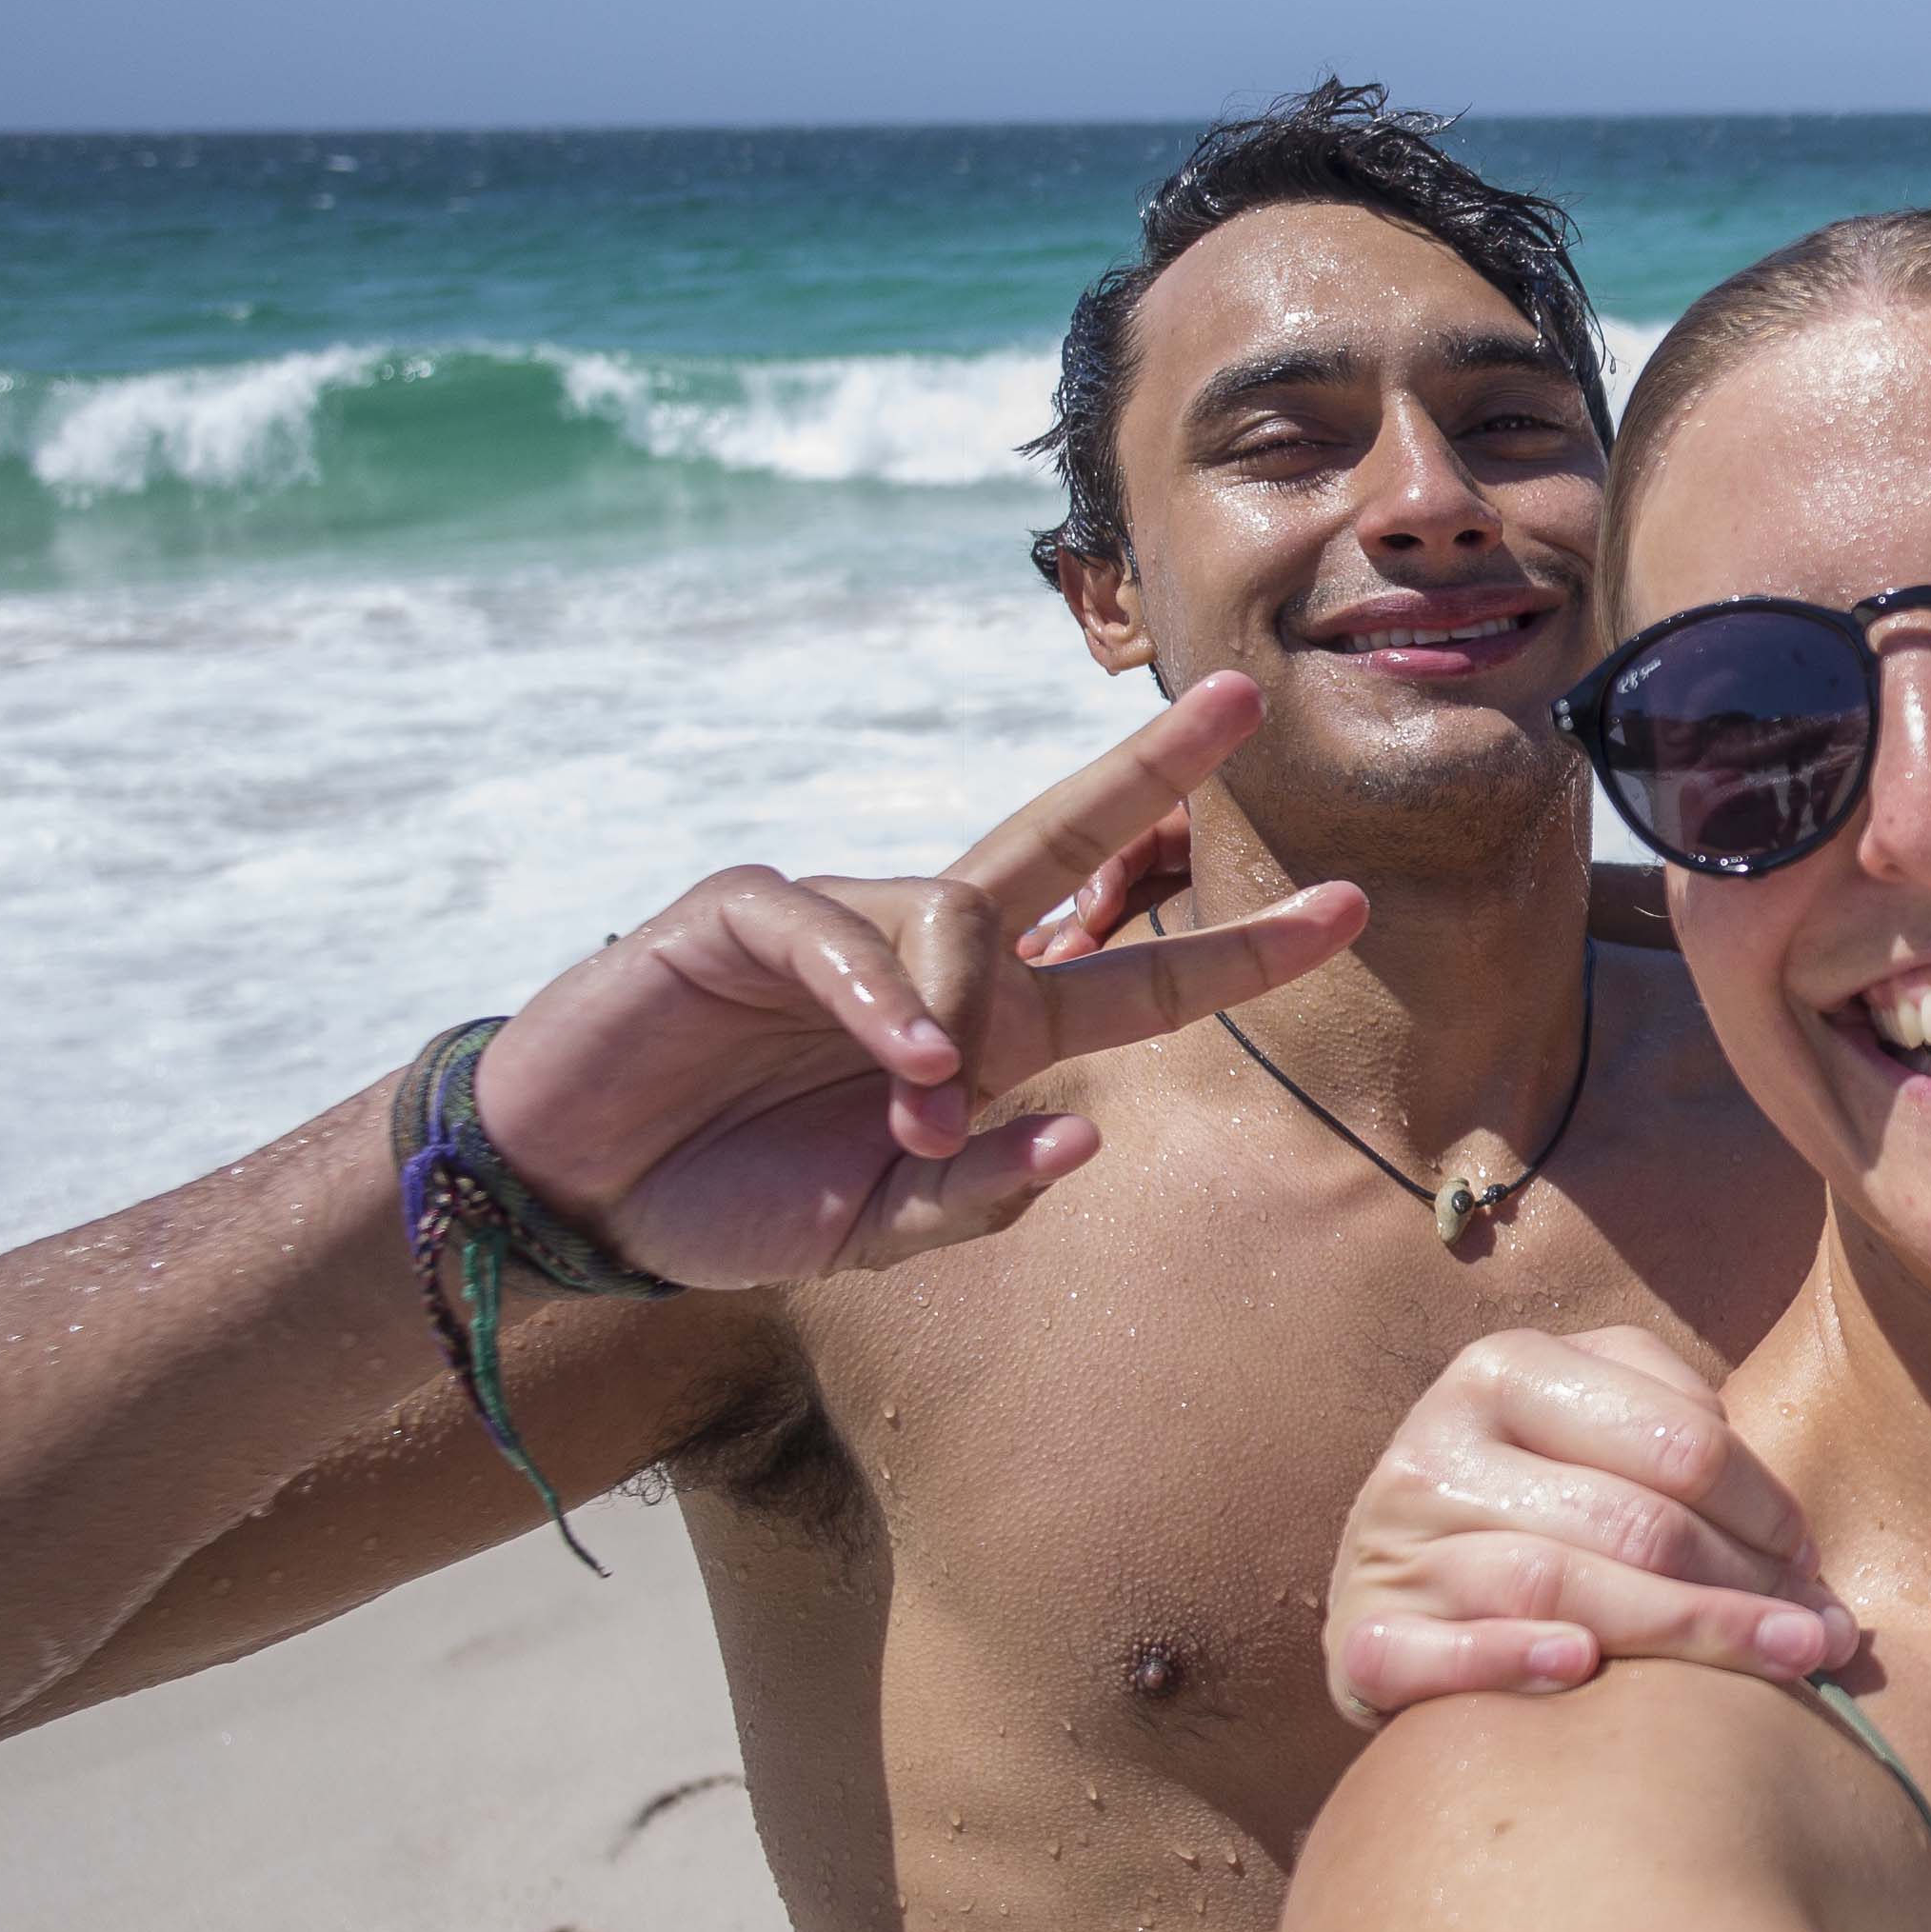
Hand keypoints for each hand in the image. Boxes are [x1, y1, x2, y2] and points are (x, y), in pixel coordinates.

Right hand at [464, 674, 1367, 1285]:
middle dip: (1153, 769)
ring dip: (956, 1020)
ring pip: (955, 917)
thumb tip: (1085, 1134)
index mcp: (988, 1032)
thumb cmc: (734, 1200)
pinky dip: (879, 997)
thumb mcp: (875, 1230)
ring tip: (917, 1115)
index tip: (1349, 909)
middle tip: (1240, 701)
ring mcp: (842, 922)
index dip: (1240, 950)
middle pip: (1066, 840)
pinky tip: (899, 1063)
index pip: (1139, 977)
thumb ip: (981, 1191)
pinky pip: (836, 930)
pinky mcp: (745, 911)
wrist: (581, 1194)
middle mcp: (934, 956)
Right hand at [1321, 1326, 1855, 1722]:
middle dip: (1747, 1583)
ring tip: (1783, 1664)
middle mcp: (1436, 1443)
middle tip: (1820, 1635)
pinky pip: (1430, 1655)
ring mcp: (1390, 1544)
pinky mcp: (1356, 1640)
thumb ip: (1694, 1447)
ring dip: (1685, 1632)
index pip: (1679, 1441)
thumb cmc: (1550, 1507)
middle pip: (1632, 1521)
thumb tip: (1806, 1557)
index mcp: (1507, 1368)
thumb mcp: (1607, 1432)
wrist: (1408, 1584)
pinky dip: (1505, 1659)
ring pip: (1556, 1585)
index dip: (1767, 1507)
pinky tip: (1579, 1671)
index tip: (1814, 1559)